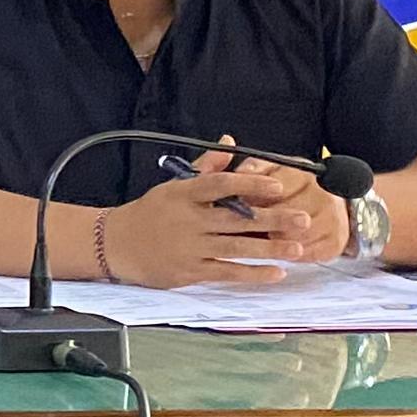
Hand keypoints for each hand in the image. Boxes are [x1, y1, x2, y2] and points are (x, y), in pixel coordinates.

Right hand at [98, 146, 337, 287]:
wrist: (115, 244)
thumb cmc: (149, 213)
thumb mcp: (173, 185)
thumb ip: (206, 167)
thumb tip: (229, 142)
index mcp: (183, 194)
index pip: (219, 184)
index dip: (249, 184)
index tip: (278, 186)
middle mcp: (188, 220)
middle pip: (236, 219)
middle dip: (272, 220)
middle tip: (302, 219)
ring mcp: (189, 248)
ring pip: (236, 248)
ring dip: (270, 249)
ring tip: (299, 248)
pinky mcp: (189, 271)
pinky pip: (226, 273)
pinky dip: (252, 274)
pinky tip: (275, 272)